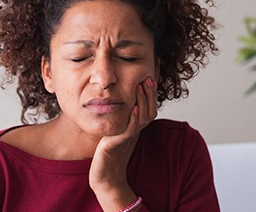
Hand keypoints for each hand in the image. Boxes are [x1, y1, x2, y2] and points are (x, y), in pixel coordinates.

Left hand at [89, 77, 157, 210]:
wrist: (105, 177)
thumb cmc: (108, 155)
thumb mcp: (117, 133)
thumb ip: (122, 121)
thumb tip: (123, 105)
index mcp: (135, 129)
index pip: (148, 109)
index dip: (150, 95)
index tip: (148, 78)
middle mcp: (135, 133)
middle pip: (149, 111)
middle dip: (149, 94)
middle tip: (148, 77)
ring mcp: (128, 139)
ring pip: (142, 118)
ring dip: (142, 101)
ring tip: (141, 86)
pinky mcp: (118, 144)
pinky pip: (129, 130)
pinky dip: (133, 118)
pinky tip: (132, 107)